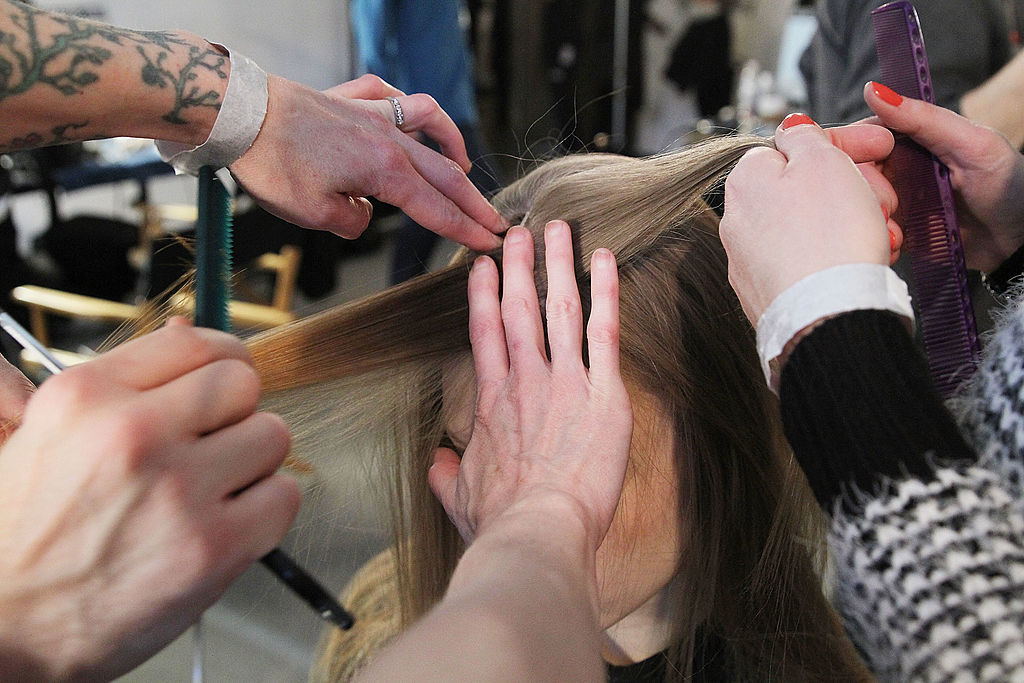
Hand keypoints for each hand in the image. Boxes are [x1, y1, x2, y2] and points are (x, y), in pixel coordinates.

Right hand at [0, 320, 298, 680]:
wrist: (2, 632)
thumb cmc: (23, 535)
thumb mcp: (47, 434)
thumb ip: (122, 381)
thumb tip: (189, 329)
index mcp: (86, 396)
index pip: (197, 342)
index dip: (220, 362)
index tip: (222, 384)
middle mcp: (133, 432)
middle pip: (243, 383)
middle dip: (236, 413)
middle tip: (211, 447)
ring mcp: (178, 490)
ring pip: (272, 436)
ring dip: (253, 463)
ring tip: (210, 492)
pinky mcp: (213, 547)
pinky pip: (285, 497)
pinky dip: (266, 511)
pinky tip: (225, 525)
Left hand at [229, 74, 504, 251]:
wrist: (240, 113)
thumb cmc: (271, 163)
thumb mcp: (312, 214)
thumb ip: (351, 223)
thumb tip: (363, 215)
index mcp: (386, 172)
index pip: (436, 210)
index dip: (465, 230)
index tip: (488, 243)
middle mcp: (389, 140)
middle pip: (446, 175)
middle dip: (474, 202)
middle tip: (496, 222)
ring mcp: (374, 113)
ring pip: (430, 127)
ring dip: (453, 148)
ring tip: (462, 166)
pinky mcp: (353, 97)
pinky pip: (396, 99)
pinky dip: (413, 112)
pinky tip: (414, 120)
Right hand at [429, 221, 632, 555]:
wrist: (539, 529)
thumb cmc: (501, 519)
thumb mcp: (459, 496)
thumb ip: (446, 473)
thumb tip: (436, 463)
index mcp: (492, 401)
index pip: (484, 333)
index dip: (482, 295)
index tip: (482, 266)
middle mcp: (526, 380)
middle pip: (519, 309)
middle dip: (517, 265)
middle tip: (518, 231)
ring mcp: (566, 382)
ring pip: (561, 308)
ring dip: (558, 265)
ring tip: (560, 229)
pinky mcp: (605, 394)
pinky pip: (605, 332)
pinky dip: (607, 293)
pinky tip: (607, 261)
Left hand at [721, 114, 896, 326]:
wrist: (828, 315)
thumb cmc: (828, 236)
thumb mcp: (823, 162)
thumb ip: (806, 135)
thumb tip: (792, 127)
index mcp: (746, 180)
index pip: (796, 147)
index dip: (846, 145)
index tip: (881, 150)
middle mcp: (738, 220)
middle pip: (806, 188)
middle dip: (853, 188)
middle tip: (884, 200)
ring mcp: (750, 261)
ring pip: (812, 226)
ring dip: (853, 222)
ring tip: (882, 233)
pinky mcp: (768, 293)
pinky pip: (808, 262)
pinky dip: (837, 255)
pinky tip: (863, 260)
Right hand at [864, 81, 1023, 271]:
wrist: (1020, 242)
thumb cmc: (1010, 188)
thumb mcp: (972, 145)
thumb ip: (925, 119)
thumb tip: (876, 91)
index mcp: (916, 138)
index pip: (865, 134)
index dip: (856, 147)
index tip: (868, 165)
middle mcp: (902, 166)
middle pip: (857, 170)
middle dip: (865, 189)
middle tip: (888, 205)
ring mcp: (899, 199)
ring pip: (860, 201)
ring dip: (871, 215)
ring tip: (895, 229)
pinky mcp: (899, 228)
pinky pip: (873, 229)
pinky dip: (878, 235)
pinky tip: (894, 242)